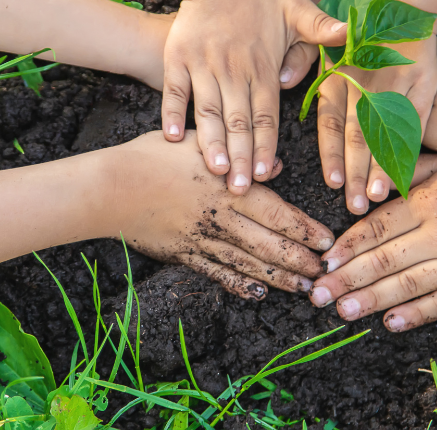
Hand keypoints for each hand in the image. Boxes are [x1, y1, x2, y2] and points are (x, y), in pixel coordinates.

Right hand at [118, 130, 335, 299]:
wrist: (109, 187)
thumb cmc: (152, 156)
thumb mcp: (199, 142)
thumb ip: (239, 153)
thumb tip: (277, 165)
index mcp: (228, 187)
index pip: (278, 212)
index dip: (304, 230)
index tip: (326, 241)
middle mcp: (220, 217)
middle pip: (269, 245)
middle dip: (300, 261)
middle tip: (325, 273)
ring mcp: (202, 239)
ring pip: (249, 263)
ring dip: (279, 278)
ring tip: (303, 289)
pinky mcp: (184, 254)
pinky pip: (217, 273)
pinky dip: (239, 284)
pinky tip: (258, 293)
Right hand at [161, 0, 346, 195]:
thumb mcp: (298, 8)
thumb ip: (321, 28)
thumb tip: (352, 34)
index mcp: (263, 66)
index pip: (267, 113)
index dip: (267, 144)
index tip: (267, 173)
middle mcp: (233, 69)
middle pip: (237, 120)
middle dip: (240, 155)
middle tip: (240, 188)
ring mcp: (203, 64)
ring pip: (207, 110)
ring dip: (210, 141)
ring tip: (214, 169)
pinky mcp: (178, 58)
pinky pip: (173, 90)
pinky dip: (171, 113)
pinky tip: (173, 139)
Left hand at [309, 156, 436, 327]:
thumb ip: (407, 168)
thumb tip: (370, 179)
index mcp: (427, 200)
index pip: (377, 227)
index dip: (347, 246)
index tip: (323, 262)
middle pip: (383, 259)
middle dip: (346, 279)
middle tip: (317, 295)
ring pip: (407, 284)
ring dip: (371, 299)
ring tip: (343, 311)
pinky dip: (416, 313)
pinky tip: (390, 323)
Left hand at [316, 36, 436, 213]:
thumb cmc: (357, 21)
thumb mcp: (325, 33)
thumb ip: (305, 59)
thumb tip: (283, 80)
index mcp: (339, 73)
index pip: (332, 121)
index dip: (332, 153)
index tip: (331, 182)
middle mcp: (366, 82)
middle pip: (358, 134)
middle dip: (355, 173)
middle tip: (353, 205)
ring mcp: (397, 83)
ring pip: (386, 131)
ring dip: (381, 167)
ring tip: (376, 197)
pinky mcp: (424, 84)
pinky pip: (416, 122)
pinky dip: (410, 147)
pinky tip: (406, 173)